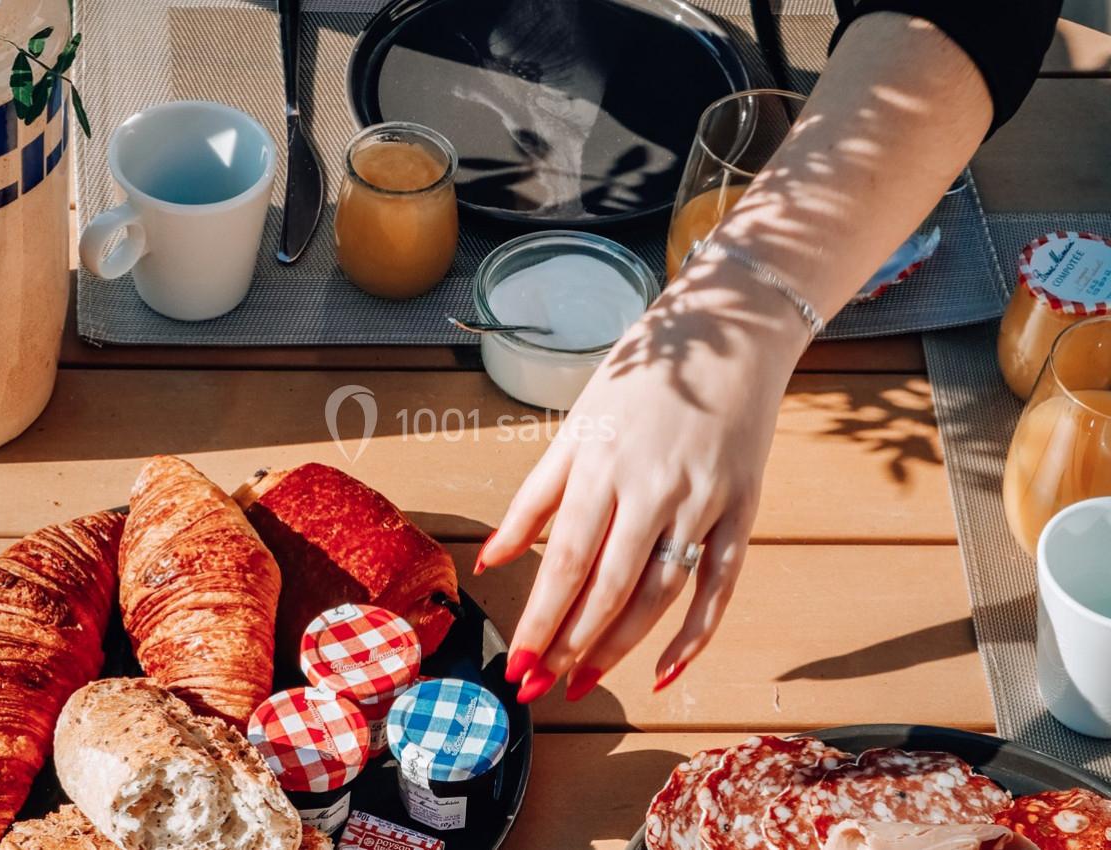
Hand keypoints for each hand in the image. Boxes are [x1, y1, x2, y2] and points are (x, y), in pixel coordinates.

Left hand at [475, 264, 809, 702]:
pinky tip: (662, 671)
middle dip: (568, 646)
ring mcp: (704, 503)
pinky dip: (694, 636)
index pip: (565, 560)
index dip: (540, 620)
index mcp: (602, 465)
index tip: (515, 663)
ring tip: (581, 681)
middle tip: (538, 688)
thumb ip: (533, 499)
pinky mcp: (743, 512)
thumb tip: (491, 560)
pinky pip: (720, 588)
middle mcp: (653, 489)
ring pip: (658, 596)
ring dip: (618, 648)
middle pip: (607, 588)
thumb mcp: (575, 429)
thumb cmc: (639, 382)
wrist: (728, 335)